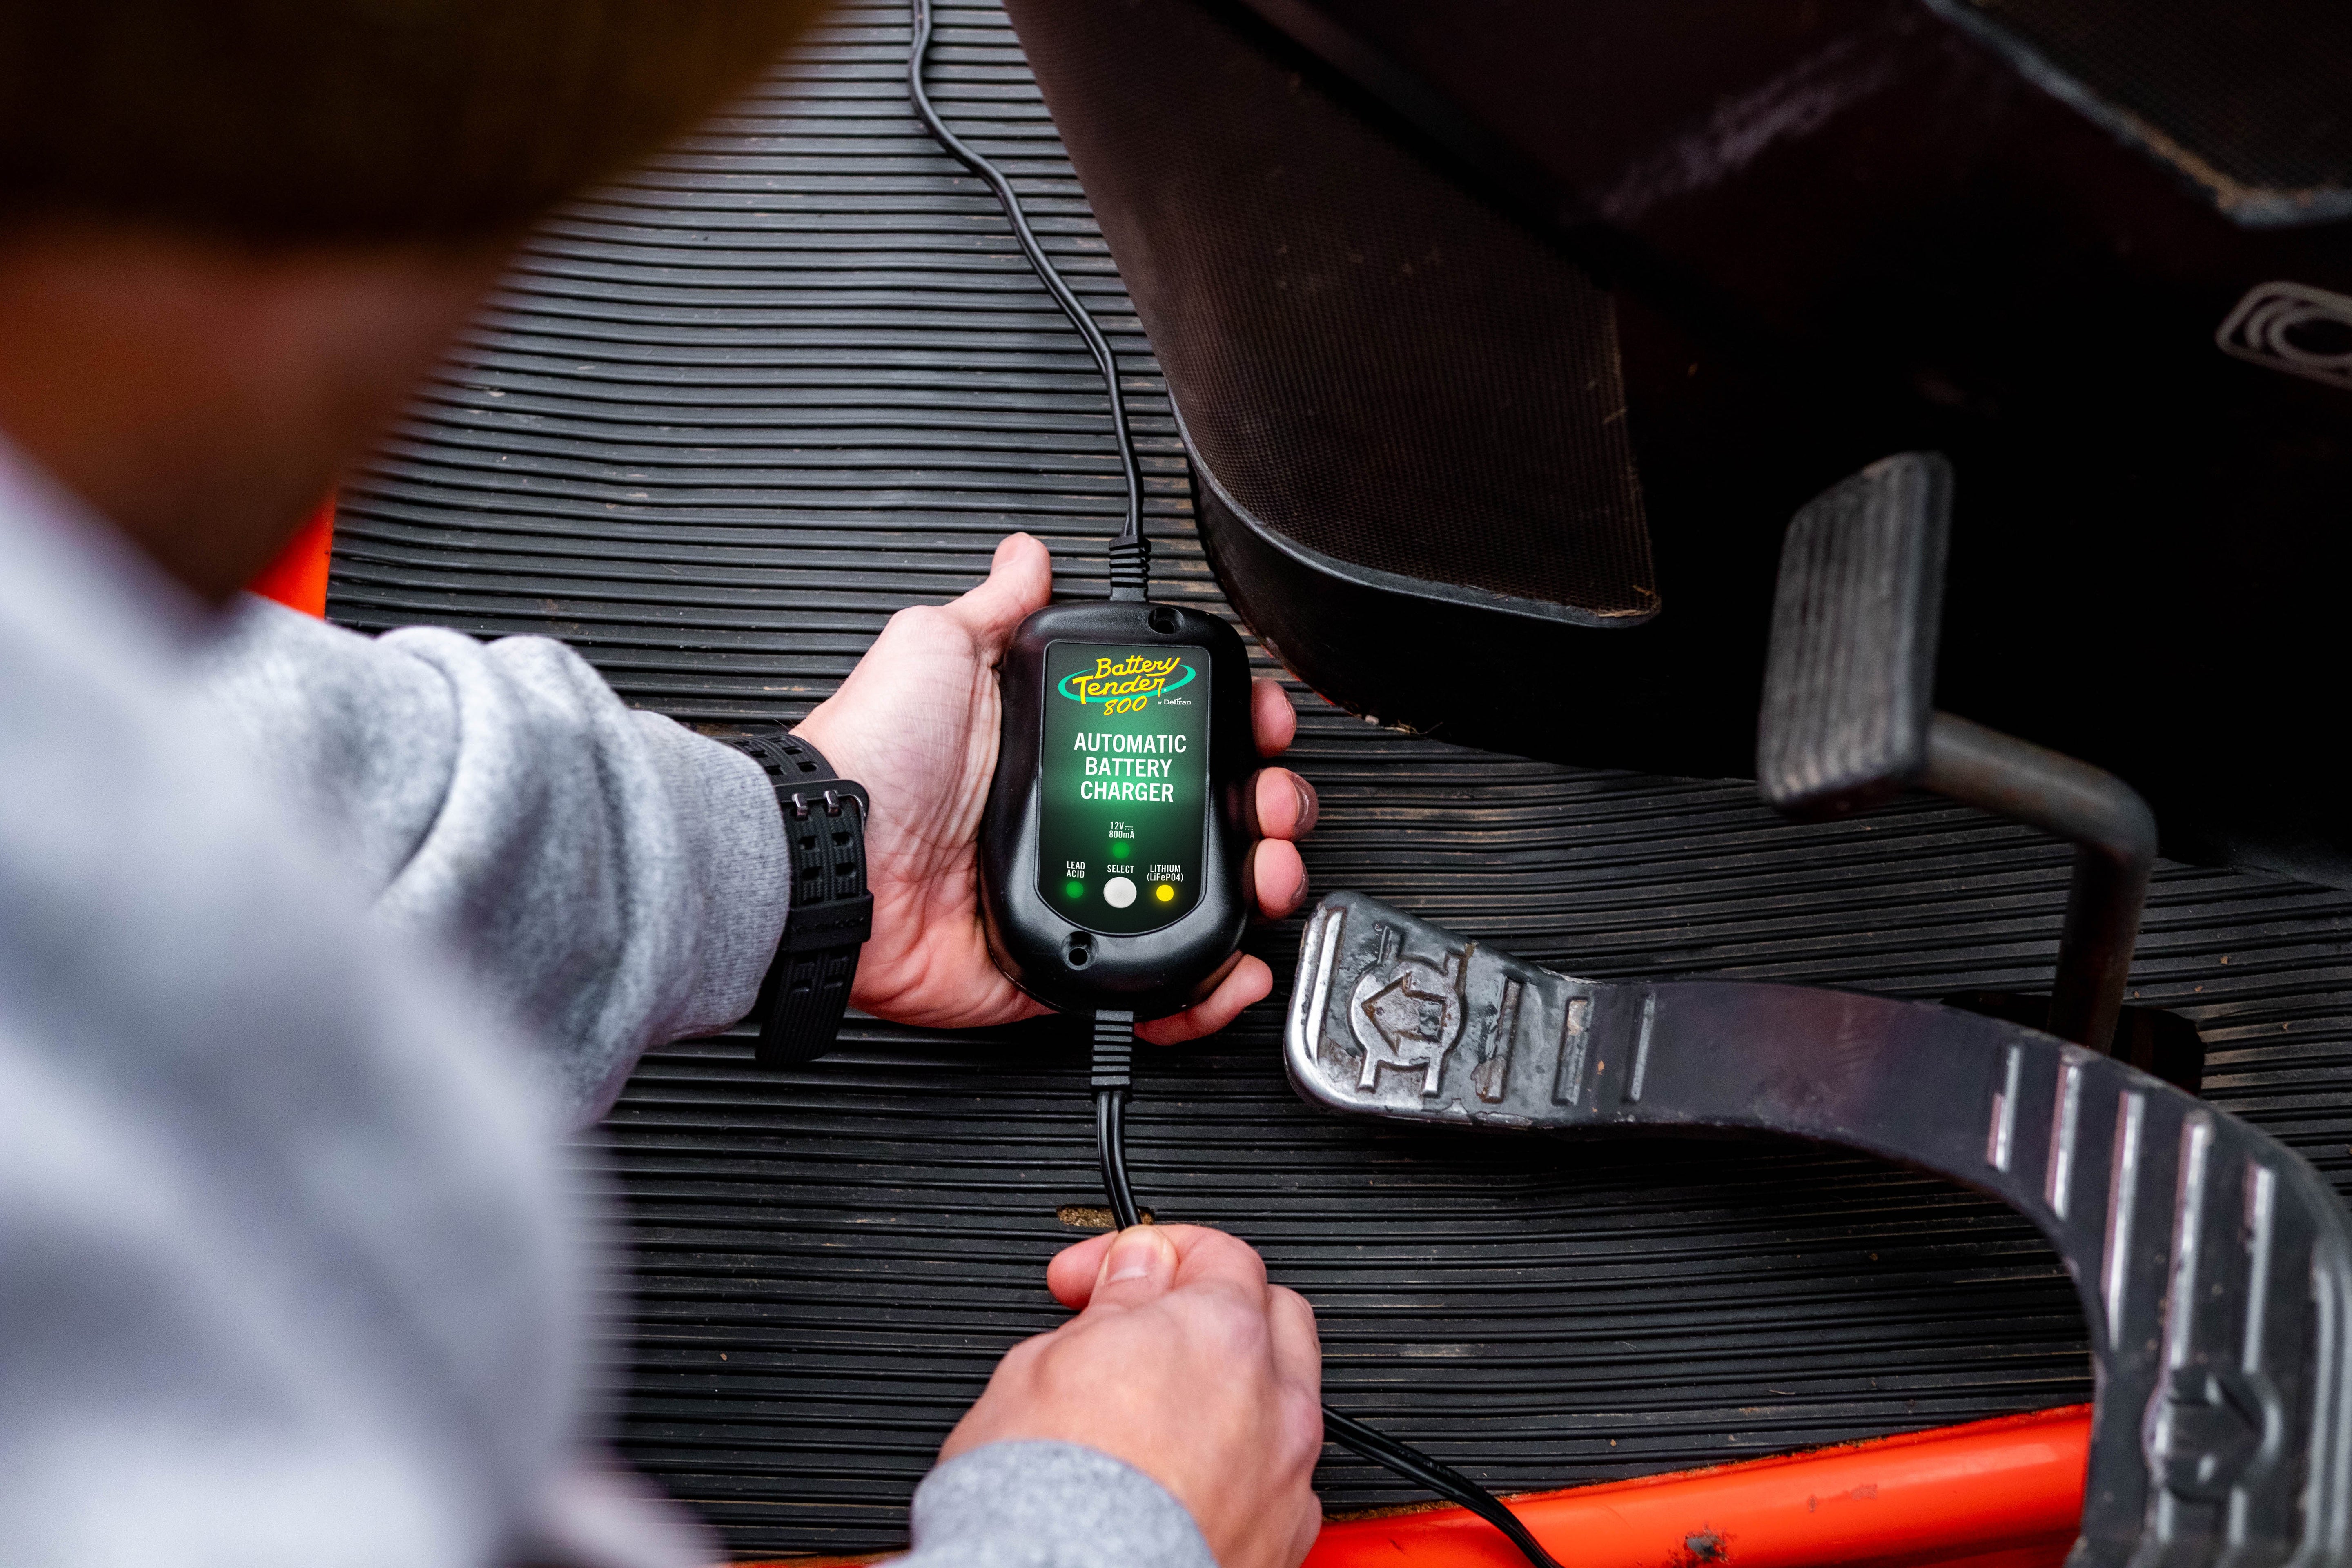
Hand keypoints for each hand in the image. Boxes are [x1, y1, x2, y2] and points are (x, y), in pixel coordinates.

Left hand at [792, 533, 1319, 1042]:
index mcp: (1052, 750)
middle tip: (1276, 805)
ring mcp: (1071, 895)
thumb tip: (1026, 556)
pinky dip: (1200, 989)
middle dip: (1265, 809)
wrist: (830, 857)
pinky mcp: (1055, 967)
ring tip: (1271, 876)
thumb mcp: (934, 647)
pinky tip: (1235, 966)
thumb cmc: (871, 755)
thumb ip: (994, 608)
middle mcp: (1070, 821)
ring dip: (1252, 889)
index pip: (1165, 735)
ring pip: (1191, 901)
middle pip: (1202, 818)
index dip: (1227, 728)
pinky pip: (1145, 987)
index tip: (1258, 725)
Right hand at [940, 1225, 1323, 1567]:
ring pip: (1282, 1404)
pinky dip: (1241, 1469)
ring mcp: (1288, 1479)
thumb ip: (1115, 1301)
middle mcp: (1276, 1402)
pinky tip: (1181, 1481)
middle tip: (1139, 1331)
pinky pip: (1278, 1483)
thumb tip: (1136, 1269)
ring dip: (1233, 1392)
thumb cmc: (1049, 1492)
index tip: (1099, 1279)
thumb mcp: (1045, 1360)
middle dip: (1212, 1310)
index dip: (1147, 1255)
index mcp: (1224, 1333)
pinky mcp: (1283, 1545)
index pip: (1218, 1256)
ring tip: (1157, 1413)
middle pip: (1272, 1319)